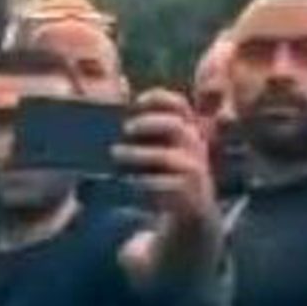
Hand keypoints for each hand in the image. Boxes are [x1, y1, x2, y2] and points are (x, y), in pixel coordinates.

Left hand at [113, 89, 216, 223]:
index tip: (136, 101)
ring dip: (138, 154)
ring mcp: (193, 167)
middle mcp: (193, 144)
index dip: (158, 98)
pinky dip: (145, 181)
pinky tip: (130, 180)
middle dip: (148, 123)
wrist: (192, 207)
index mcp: (186, 128)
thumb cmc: (166, 169)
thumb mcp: (160, 146)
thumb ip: (144, 131)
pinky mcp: (187, 190)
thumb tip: (113, 116)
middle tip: (125, 128)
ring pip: (167, 157)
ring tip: (115, 153)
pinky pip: (166, 184)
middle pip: (174, 126)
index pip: (178, 104)